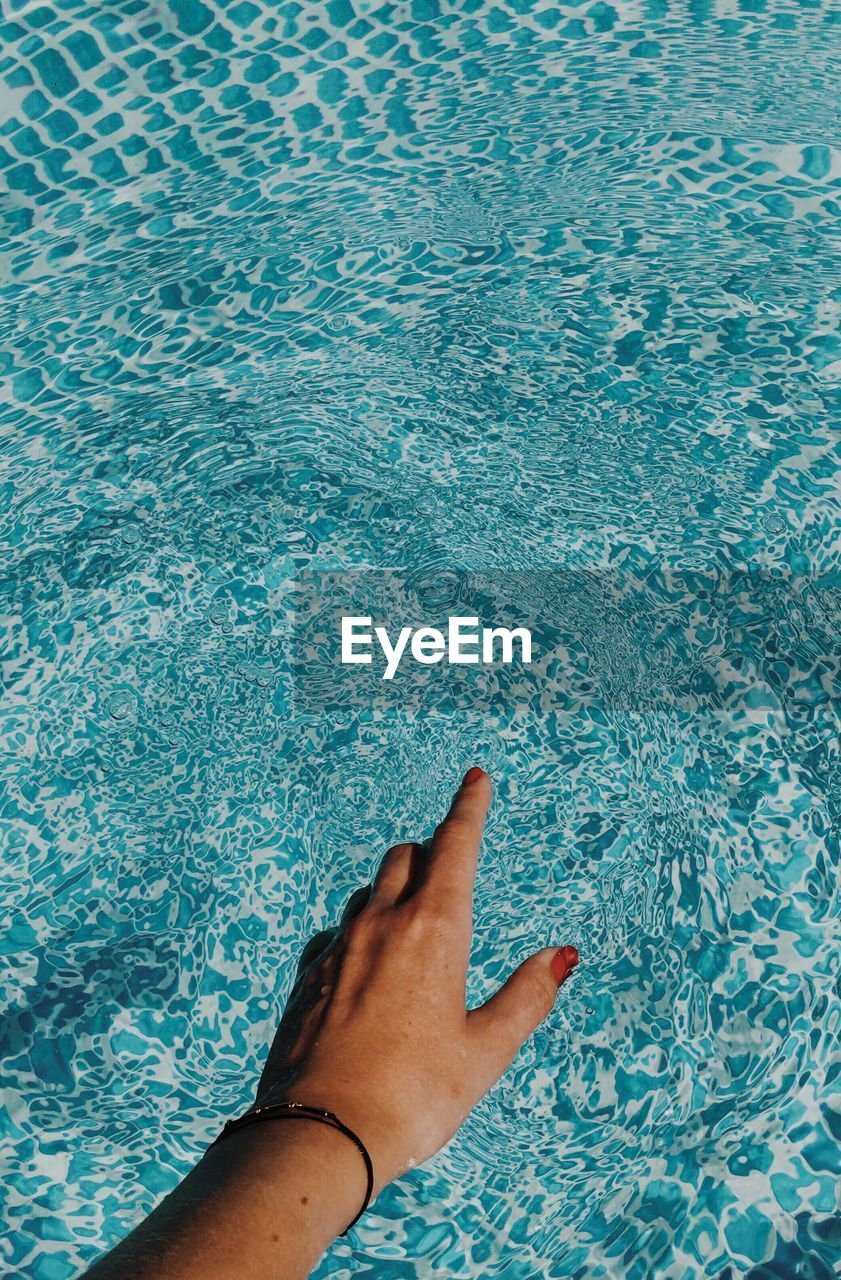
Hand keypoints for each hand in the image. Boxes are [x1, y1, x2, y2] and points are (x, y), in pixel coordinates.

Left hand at [253, 767, 578, 1196]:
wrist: (319, 1133)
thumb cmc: (414, 1095)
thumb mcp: (485, 1051)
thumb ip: (527, 997)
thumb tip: (563, 955)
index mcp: (435, 929)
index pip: (455, 844)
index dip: (469, 805)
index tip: (476, 776)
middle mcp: (382, 923)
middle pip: (406, 857)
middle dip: (432, 852)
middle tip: (450, 866)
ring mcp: (339, 946)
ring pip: (369, 891)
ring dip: (394, 890)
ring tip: (414, 924)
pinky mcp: (308, 974)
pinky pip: (338, 931)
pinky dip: (360, 930)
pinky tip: (367, 966)